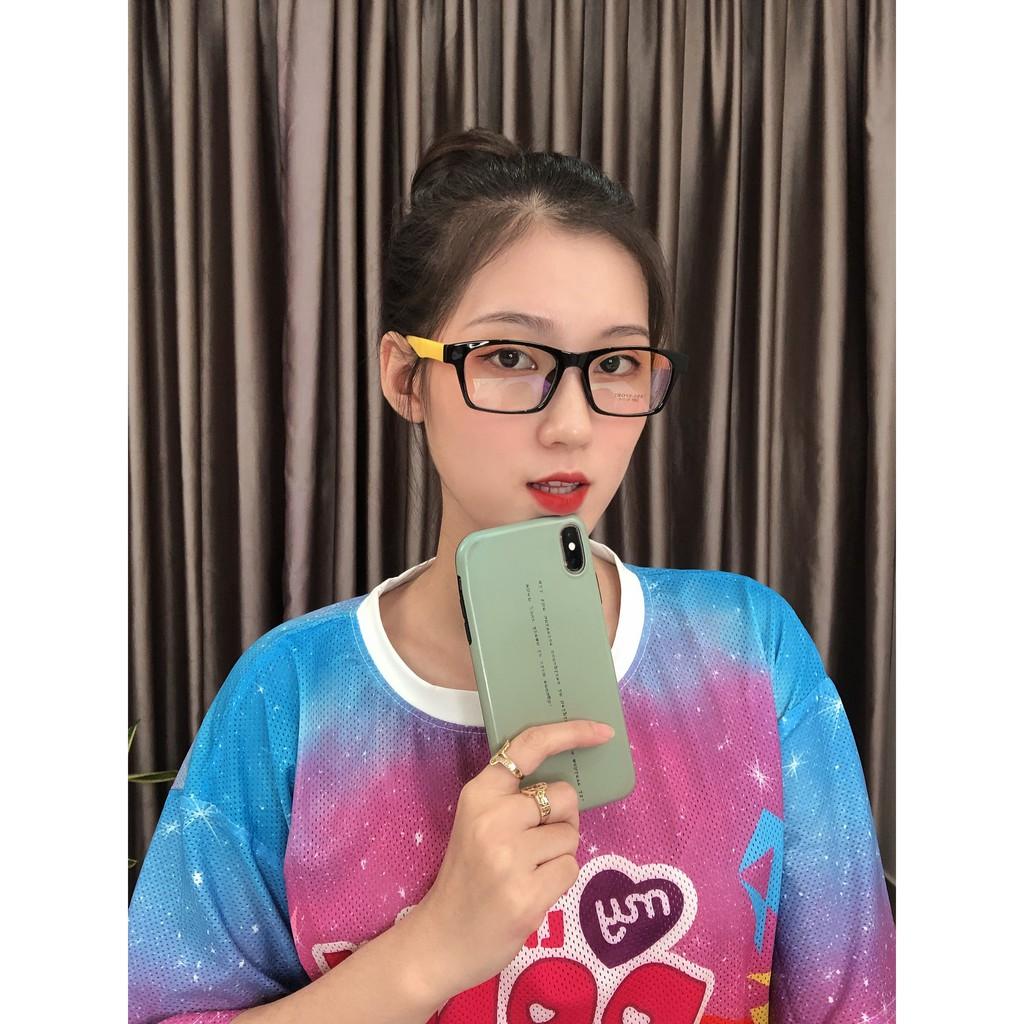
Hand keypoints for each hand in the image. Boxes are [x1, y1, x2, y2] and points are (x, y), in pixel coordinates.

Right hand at [405, 719, 614, 999]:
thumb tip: (567, 779)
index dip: (571, 733)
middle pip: (564, 796)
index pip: (530, 746)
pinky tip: (531, 890)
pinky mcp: (527, 895)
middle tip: (535, 843)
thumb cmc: (468, 874)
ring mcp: (510, 858)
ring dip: (559, 853)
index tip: (602, 731)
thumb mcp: (478, 821)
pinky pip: (571, 868)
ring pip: (571, 835)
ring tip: (528, 870)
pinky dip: (559, 879)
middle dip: (562, 818)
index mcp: (479, 793)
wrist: (440, 939)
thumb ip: (512, 797)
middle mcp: (493, 819)